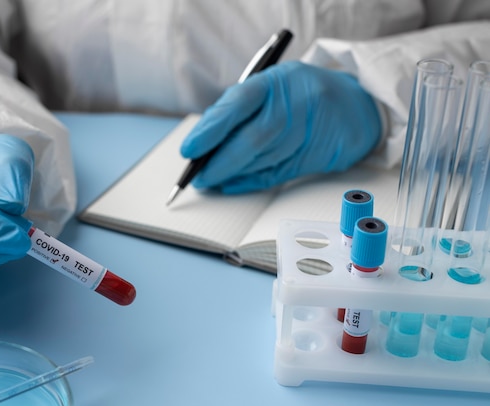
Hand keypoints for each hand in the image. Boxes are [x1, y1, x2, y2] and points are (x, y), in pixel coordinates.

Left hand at [180, 61, 380, 192]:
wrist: (358, 105)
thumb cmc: (301, 94)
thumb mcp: (273, 86)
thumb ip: (241, 108)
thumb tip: (204, 142)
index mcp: (278, 80)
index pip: (239, 102)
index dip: (211, 128)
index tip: (189, 150)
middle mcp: (297, 102)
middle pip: (253, 137)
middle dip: (220, 161)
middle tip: (198, 176)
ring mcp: (311, 129)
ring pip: (264, 159)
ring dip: (233, 174)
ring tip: (210, 181)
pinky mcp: (319, 154)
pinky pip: (279, 173)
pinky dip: (252, 181)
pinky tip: (234, 184)